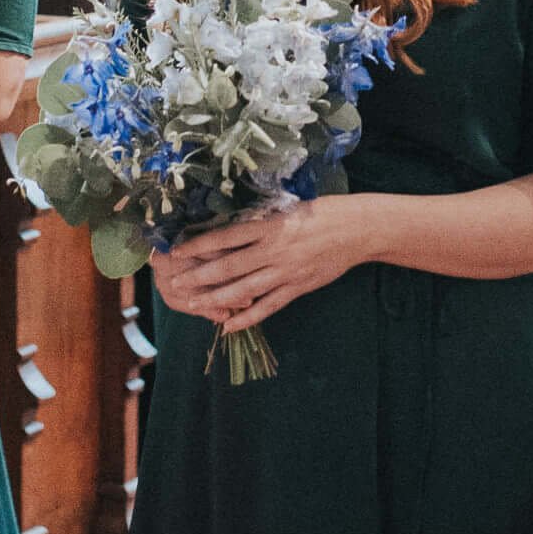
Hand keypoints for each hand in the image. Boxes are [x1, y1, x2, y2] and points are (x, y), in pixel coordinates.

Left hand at [154, 196, 366, 333]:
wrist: (356, 229)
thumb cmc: (322, 212)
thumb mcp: (288, 208)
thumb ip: (262, 220)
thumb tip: (232, 227)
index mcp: (269, 226)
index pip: (226, 237)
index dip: (199, 245)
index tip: (177, 250)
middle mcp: (273, 250)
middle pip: (229, 266)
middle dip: (199, 276)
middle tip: (176, 283)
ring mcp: (285, 272)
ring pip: (244, 289)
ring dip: (216, 298)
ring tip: (194, 304)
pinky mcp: (297, 288)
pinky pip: (268, 306)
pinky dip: (247, 317)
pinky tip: (229, 326)